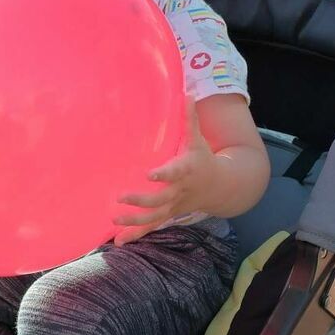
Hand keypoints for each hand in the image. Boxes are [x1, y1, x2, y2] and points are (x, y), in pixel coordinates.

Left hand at [111, 98, 212, 242]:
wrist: (220, 187)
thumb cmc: (203, 158)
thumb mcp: (198, 138)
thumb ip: (189, 118)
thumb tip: (187, 92)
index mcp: (186, 170)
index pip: (175, 172)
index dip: (163, 174)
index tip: (149, 174)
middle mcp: (179, 191)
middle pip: (160, 199)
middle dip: (141, 200)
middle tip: (120, 197)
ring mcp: (173, 206)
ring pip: (154, 217)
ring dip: (134, 221)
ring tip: (114, 219)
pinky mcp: (168, 215)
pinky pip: (152, 227)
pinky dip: (135, 235)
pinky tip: (118, 242)